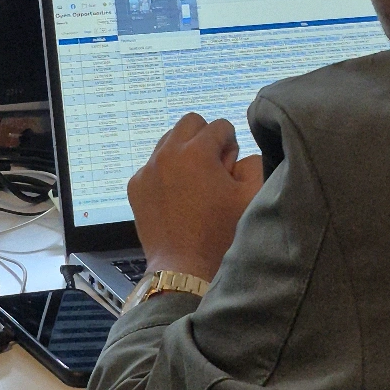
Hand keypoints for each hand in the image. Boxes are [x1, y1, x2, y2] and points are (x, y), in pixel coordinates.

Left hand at [127, 113, 264, 282]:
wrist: (185, 268)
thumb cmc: (222, 233)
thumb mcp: (252, 195)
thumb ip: (252, 163)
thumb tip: (237, 156)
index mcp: (197, 152)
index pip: (220, 126)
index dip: (231, 145)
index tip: (230, 168)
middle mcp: (168, 153)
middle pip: (190, 122)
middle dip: (205, 137)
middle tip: (213, 166)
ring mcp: (148, 169)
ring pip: (168, 140)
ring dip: (184, 151)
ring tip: (194, 180)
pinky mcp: (136, 186)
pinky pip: (153, 164)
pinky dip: (166, 171)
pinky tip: (176, 195)